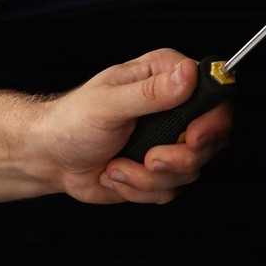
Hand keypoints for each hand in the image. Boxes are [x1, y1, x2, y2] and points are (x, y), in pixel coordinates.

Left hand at [33, 49, 233, 204]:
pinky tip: (116, 173)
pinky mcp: (160, 171)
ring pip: (190, 171)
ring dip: (147, 177)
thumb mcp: (108, 102)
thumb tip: (188, 73)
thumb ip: (151, 92)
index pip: (216, 95)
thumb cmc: (70, 122)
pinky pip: (169, 191)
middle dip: (178, 158)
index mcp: (164, 78)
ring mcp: (169, 142)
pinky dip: (138, 190)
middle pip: (212, 140)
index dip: (214, 120)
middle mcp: (173, 109)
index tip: (194, 136)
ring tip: (117, 164)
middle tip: (149, 157)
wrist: (50, 158)